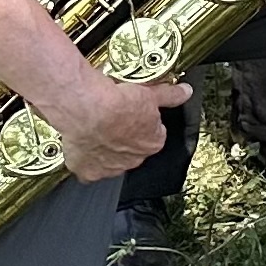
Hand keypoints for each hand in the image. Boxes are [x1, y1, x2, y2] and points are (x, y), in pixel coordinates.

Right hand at [46, 69, 190, 181]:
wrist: (87, 110)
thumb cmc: (117, 104)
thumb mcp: (150, 94)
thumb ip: (170, 95)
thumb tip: (184, 92)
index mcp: (153, 143)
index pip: (152, 136)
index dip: (141, 123)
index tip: (132, 114)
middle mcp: (134, 160)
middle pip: (131, 149)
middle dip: (123, 137)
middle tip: (112, 120)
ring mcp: (110, 168)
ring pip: (109, 160)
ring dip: (103, 148)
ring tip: (95, 129)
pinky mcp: (87, 172)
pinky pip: (86, 169)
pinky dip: (83, 159)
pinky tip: (82, 143)